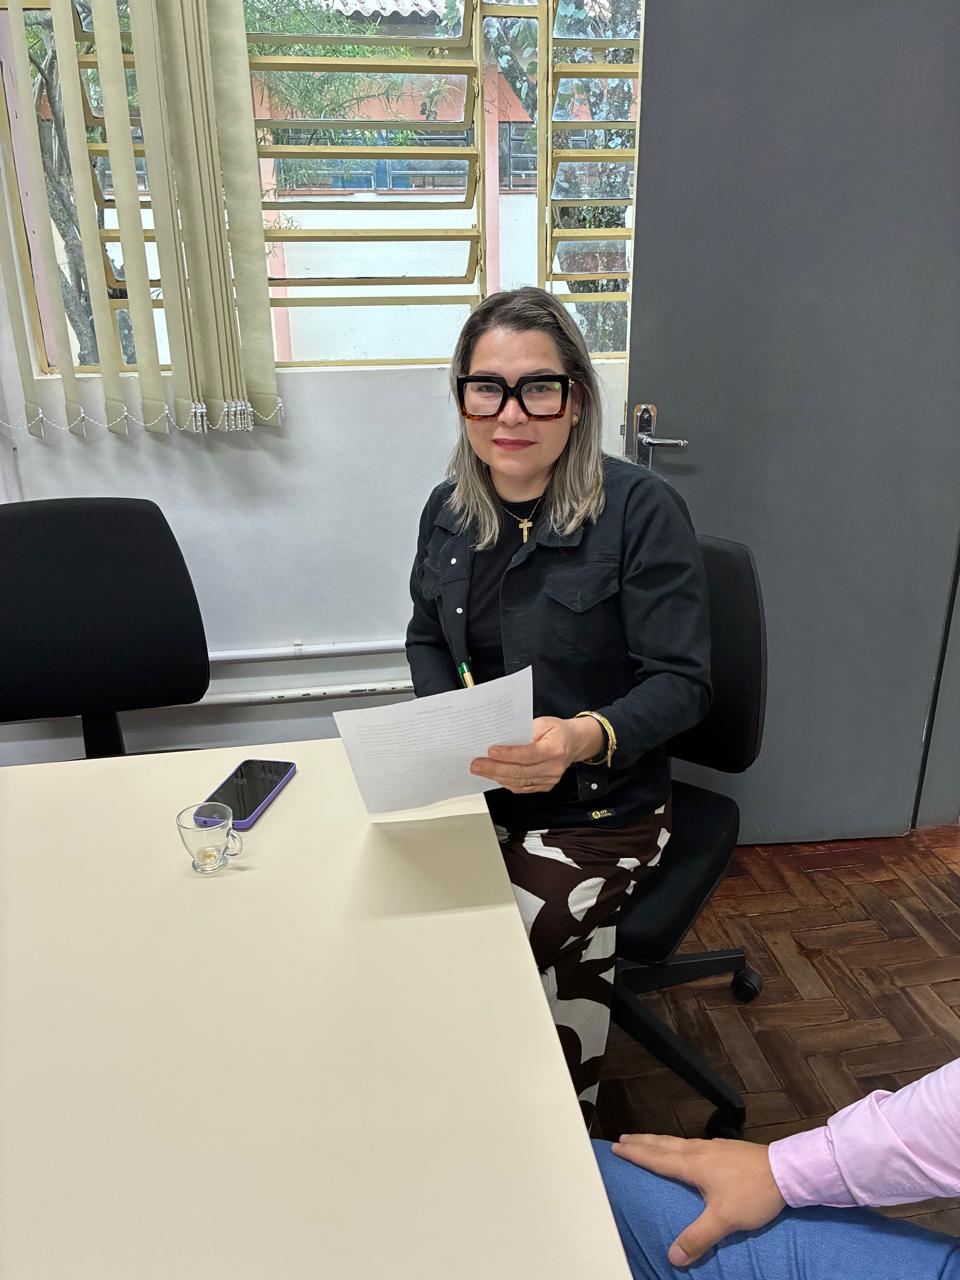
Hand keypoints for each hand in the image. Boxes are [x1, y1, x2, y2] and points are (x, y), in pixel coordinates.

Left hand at [469, 715, 603, 793]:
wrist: (574, 742)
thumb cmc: (557, 730)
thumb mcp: (543, 722)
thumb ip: (523, 730)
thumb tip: (501, 738)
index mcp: (555, 749)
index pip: (528, 754)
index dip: (508, 754)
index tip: (490, 751)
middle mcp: (554, 767)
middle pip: (520, 771)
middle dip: (494, 768)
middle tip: (476, 764)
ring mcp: (550, 779)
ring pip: (518, 781)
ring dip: (496, 776)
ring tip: (480, 770)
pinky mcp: (545, 786)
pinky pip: (522, 787)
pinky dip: (506, 782)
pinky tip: (494, 776)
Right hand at [612, 1134, 786, 1266]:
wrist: (784, 1171)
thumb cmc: (752, 1193)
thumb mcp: (724, 1220)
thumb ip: (698, 1238)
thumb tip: (672, 1256)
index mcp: (693, 1165)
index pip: (657, 1159)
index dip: (636, 1154)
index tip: (617, 1147)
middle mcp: (699, 1151)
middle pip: (663, 1144)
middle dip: (641, 1142)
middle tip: (622, 1138)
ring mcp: (713, 1148)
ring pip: (677, 1141)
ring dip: (658, 1141)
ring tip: (646, 1140)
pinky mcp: (725, 1149)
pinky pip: (691, 1143)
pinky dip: (677, 1143)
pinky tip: (684, 1147)